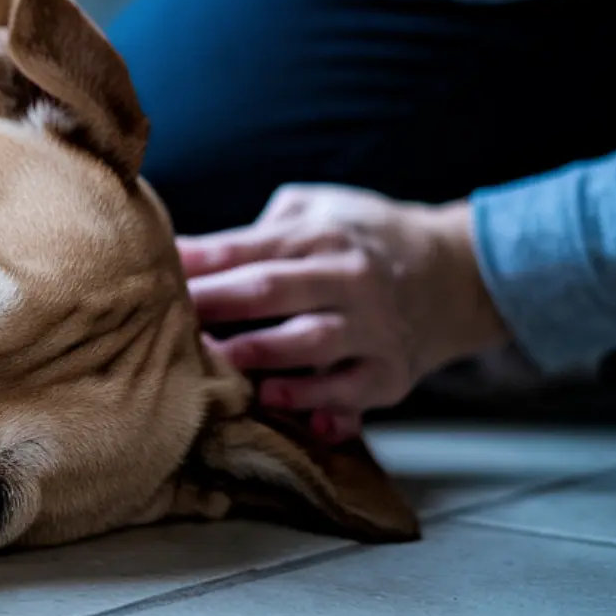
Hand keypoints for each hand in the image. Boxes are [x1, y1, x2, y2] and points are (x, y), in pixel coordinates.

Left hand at [181, 184, 509, 443]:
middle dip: (217, 305)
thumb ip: (256, 232)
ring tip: (214, 365)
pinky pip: (350, 392)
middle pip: (271, 290)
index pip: (248, 248)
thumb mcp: (316, 211)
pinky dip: (317, 402)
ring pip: (310, 342)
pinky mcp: (389, 373)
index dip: (199, 262)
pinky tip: (278, 404)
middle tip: (168, 321)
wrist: (457, 272)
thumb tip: (187, 253)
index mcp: (319, 235)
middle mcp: (347, 278)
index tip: (158, 274)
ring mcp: (372, 327)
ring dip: (259, 355)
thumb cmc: (362, 237)